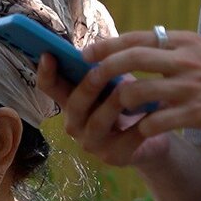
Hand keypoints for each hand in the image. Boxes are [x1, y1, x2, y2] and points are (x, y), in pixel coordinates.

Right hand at [37, 54, 170, 168]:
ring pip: (97, 121)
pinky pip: (126, 138)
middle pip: (74, 104)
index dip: (46, 72)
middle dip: (87, 86)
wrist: (154, 136)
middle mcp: (75, 124)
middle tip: (99, 69)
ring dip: (113, 103)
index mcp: (72, 101)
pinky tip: (155, 110)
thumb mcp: (116, 82)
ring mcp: (92, 143)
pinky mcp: (114, 157)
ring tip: (129, 88)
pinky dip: (141, 123)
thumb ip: (104, 68)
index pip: (50, 87)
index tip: (48, 54)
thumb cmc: (131, 103)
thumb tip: (98, 43)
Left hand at [81, 30, 200, 136]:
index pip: (137, 38)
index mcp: (184, 42)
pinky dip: (140, 127)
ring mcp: (189, 87)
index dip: (107, 45)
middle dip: (103, 70)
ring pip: (137, 91)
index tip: (86, 53)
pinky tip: (137, 131)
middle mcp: (185, 60)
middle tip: (88, 80)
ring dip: (119, 103)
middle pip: (131, 59)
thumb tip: (137, 47)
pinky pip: (155, 121)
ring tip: (115, 111)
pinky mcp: (195, 113)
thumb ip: (172, 49)